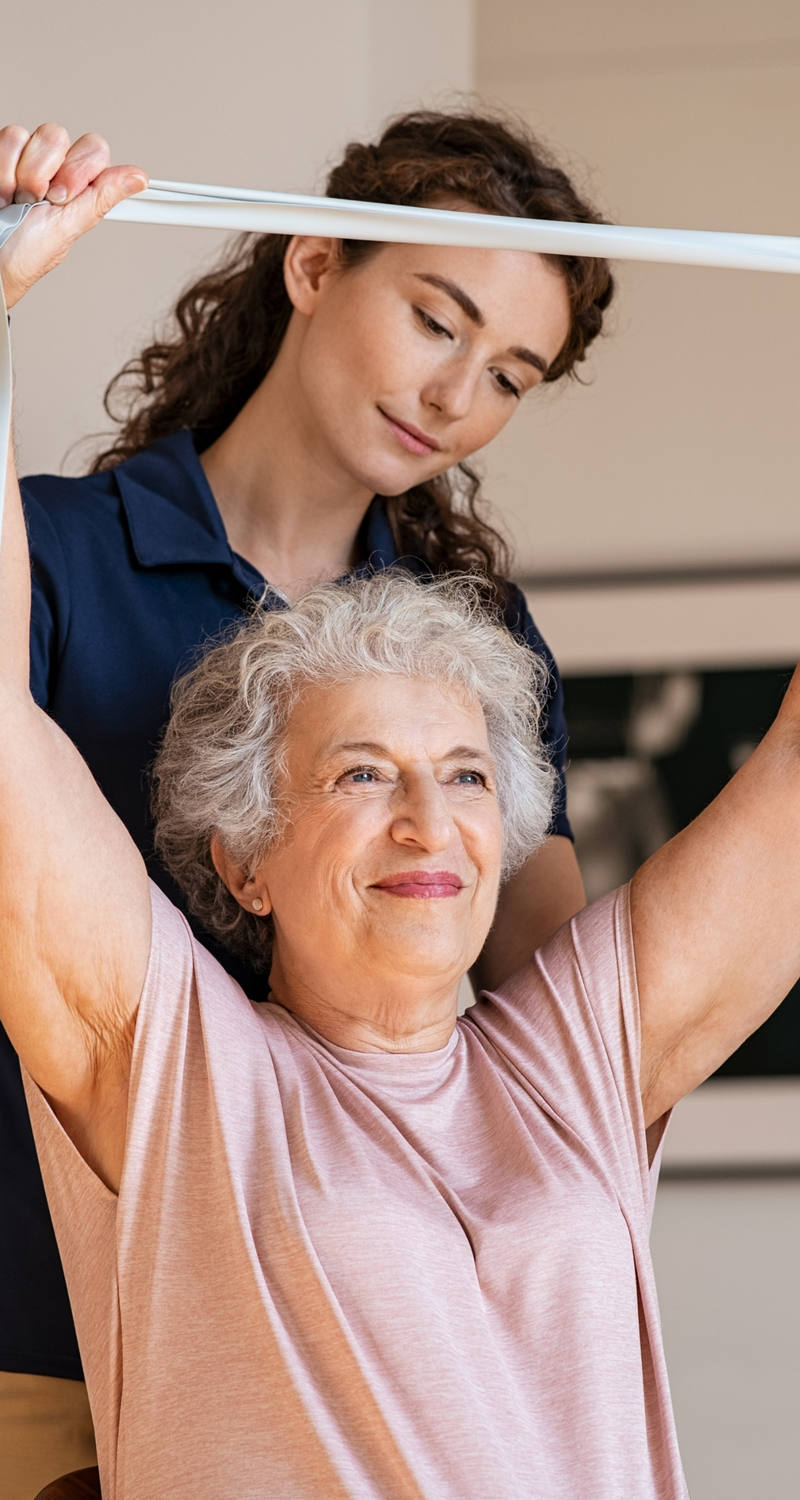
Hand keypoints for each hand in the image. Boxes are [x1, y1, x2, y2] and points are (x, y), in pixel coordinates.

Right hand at [0, 123, 146, 308]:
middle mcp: (53, 168)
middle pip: (57, 135)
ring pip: (28, 134)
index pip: (93, 149)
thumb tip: (139, 178)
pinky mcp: (3, 154)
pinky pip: (8, 137)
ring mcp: (25, 160)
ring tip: (14, 200)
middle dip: (42, 173)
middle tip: (35, 201)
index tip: (61, 198)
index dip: (77, 170)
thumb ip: (102, 196)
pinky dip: (2, 170)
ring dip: (19, 175)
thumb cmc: (25, 254)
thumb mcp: (69, 227)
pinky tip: (2, 192)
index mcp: (78, 187)